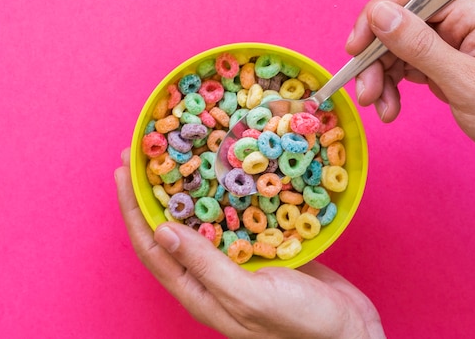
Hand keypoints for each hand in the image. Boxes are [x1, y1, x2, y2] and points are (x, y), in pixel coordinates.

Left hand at [115, 148, 385, 338]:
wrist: (350, 333)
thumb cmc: (299, 324)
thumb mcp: (248, 296)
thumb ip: (205, 266)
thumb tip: (162, 230)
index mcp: (199, 291)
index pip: (152, 245)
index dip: (134, 208)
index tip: (125, 171)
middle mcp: (211, 274)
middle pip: (170, 227)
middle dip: (152, 191)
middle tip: (143, 154)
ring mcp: (237, 259)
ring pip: (201, 218)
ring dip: (185, 186)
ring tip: (175, 154)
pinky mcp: (262, 246)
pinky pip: (234, 214)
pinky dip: (224, 191)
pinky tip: (224, 171)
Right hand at [346, 0, 474, 187]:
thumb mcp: (467, 84)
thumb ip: (420, 46)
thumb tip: (380, 12)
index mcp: (472, 13)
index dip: (376, 15)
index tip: (356, 48)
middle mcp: (461, 21)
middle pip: (399, 23)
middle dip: (376, 57)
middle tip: (366, 93)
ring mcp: (455, 44)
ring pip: (399, 47)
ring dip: (381, 76)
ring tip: (381, 108)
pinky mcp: (450, 65)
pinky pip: (409, 66)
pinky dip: (394, 85)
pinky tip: (392, 108)